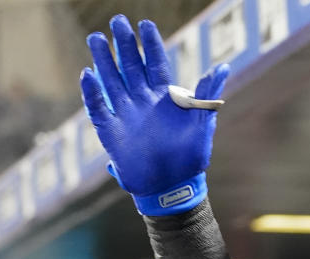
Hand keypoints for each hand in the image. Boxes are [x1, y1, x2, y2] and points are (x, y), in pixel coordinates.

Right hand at [80, 15, 228, 213]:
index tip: (146, 24)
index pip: (156, 63)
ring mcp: (126, 114)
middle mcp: (143, 101)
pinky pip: (98, 108)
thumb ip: (207, 95)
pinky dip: (92, 93)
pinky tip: (87, 76)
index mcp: (165, 98)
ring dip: (104, 60)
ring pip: (111, 81)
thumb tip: (222, 67)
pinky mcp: (111, 131)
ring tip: (97, 38)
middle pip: (131, 66)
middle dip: (124, 44)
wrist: (172, 186)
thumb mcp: (202, 123)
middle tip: (117, 21)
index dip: (151, 44)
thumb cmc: (190, 157)